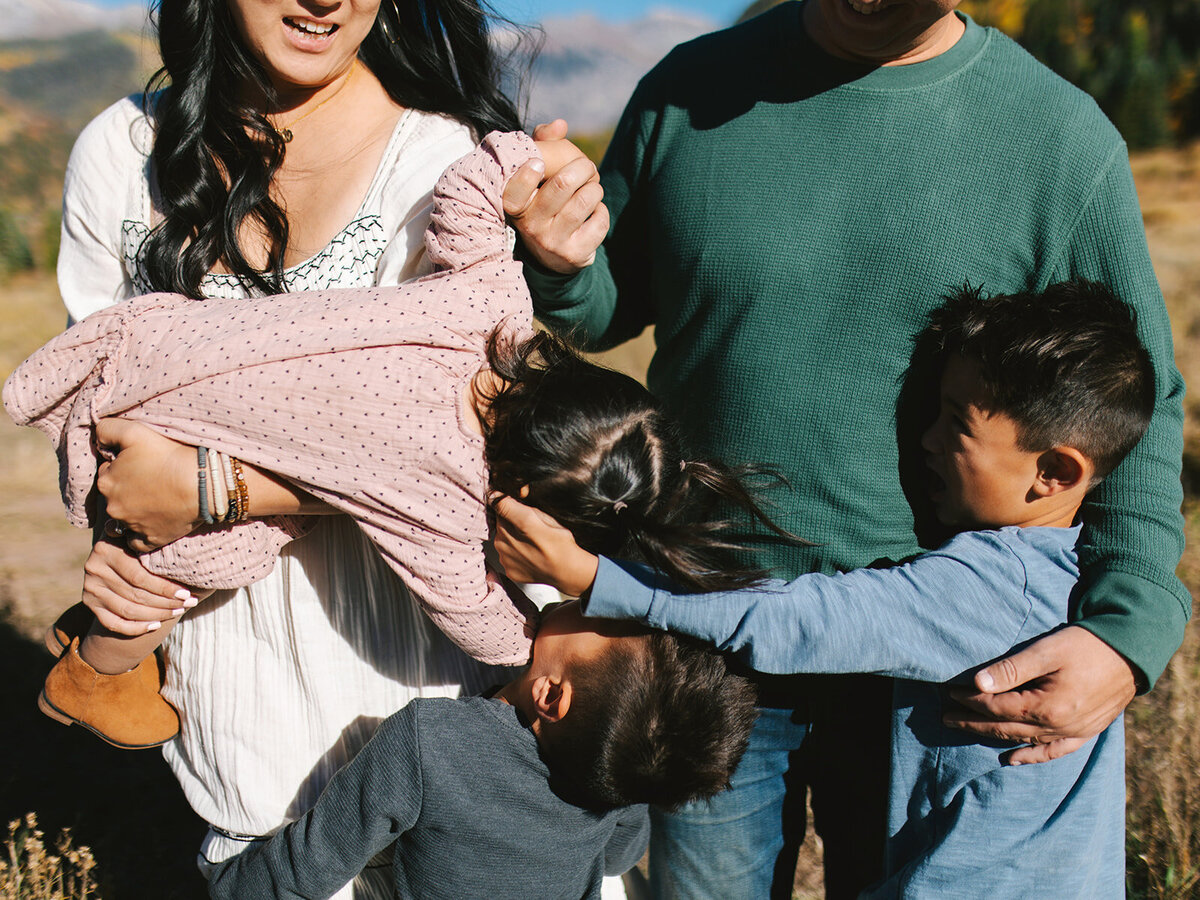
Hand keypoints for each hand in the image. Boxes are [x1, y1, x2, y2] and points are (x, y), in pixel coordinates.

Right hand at [82, 540, 203, 634]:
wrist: (114, 550)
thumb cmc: (139, 544)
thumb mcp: (142, 540)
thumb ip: (154, 546)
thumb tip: (188, 555)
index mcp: (106, 549)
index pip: (139, 577)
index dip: (164, 588)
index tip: (186, 593)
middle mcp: (94, 569)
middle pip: (135, 595)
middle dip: (166, 602)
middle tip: (189, 603)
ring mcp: (90, 588)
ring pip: (128, 611)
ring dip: (157, 615)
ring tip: (178, 611)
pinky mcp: (90, 604)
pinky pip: (113, 624)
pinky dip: (136, 628)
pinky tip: (156, 625)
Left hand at [95, 417, 199, 550]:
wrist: (202, 482)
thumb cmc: (169, 454)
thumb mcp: (134, 431)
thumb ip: (107, 430)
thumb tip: (96, 438)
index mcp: (106, 481)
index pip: (107, 472)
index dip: (124, 466)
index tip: (142, 463)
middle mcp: (113, 506)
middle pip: (115, 496)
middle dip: (127, 489)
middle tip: (151, 480)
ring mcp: (131, 526)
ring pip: (123, 520)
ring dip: (133, 512)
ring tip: (153, 502)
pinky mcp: (150, 540)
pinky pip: (137, 543)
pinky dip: (141, 535)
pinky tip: (153, 523)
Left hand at [491, 493, 598, 596]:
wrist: (567, 571)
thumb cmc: (560, 542)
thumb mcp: (543, 516)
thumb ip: (515, 505)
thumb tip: (495, 493)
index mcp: (516, 523)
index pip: (497, 503)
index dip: (505, 500)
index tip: (513, 503)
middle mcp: (505, 540)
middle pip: (500, 523)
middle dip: (511, 522)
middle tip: (530, 528)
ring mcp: (505, 557)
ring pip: (502, 540)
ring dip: (511, 539)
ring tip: (531, 544)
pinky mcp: (509, 570)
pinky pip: (507, 557)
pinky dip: (515, 555)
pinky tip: (530, 555)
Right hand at [503, 119, 608, 273]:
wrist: (551, 255)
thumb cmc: (543, 201)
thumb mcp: (536, 177)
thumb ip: (543, 145)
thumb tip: (560, 124)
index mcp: (515, 205)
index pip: (514, 190)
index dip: (528, 173)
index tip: (539, 164)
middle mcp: (530, 226)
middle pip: (563, 183)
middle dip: (584, 168)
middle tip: (587, 168)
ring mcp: (552, 242)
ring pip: (586, 200)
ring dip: (595, 189)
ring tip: (592, 189)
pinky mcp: (573, 254)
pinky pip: (600, 221)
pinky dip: (602, 211)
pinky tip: (594, 213)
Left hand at [944, 625, 1136, 764]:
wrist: (1129, 652)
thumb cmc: (1085, 646)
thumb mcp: (1046, 651)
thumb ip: (1011, 669)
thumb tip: (977, 682)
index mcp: (1046, 707)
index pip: (996, 708)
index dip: (970, 702)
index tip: (950, 693)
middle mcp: (1058, 727)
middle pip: (1004, 728)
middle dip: (972, 722)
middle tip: (945, 718)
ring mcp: (1073, 733)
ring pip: (1023, 741)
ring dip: (993, 736)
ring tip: (966, 729)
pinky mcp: (1085, 732)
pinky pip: (1053, 752)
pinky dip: (1031, 756)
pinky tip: (1012, 759)